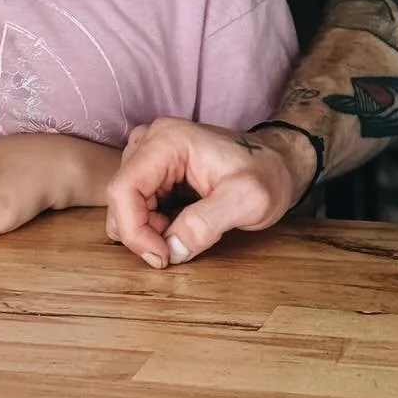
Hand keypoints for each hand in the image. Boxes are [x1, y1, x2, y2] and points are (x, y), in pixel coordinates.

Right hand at [105, 118, 309, 268]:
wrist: (277, 163)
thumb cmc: (267, 175)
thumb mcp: (249, 201)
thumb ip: (208, 223)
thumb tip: (172, 248)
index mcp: (169, 140)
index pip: (123, 189)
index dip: (134, 231)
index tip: (163, 258)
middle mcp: (151, 139)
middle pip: (120, 197)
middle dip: (143, 232)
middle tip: (179, 247)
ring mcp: (149, 151)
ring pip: (124, 202)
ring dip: (148, 228)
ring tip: (185, 231)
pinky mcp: (153, 166)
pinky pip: (135, 201)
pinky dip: (152, 222)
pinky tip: (181, 223)